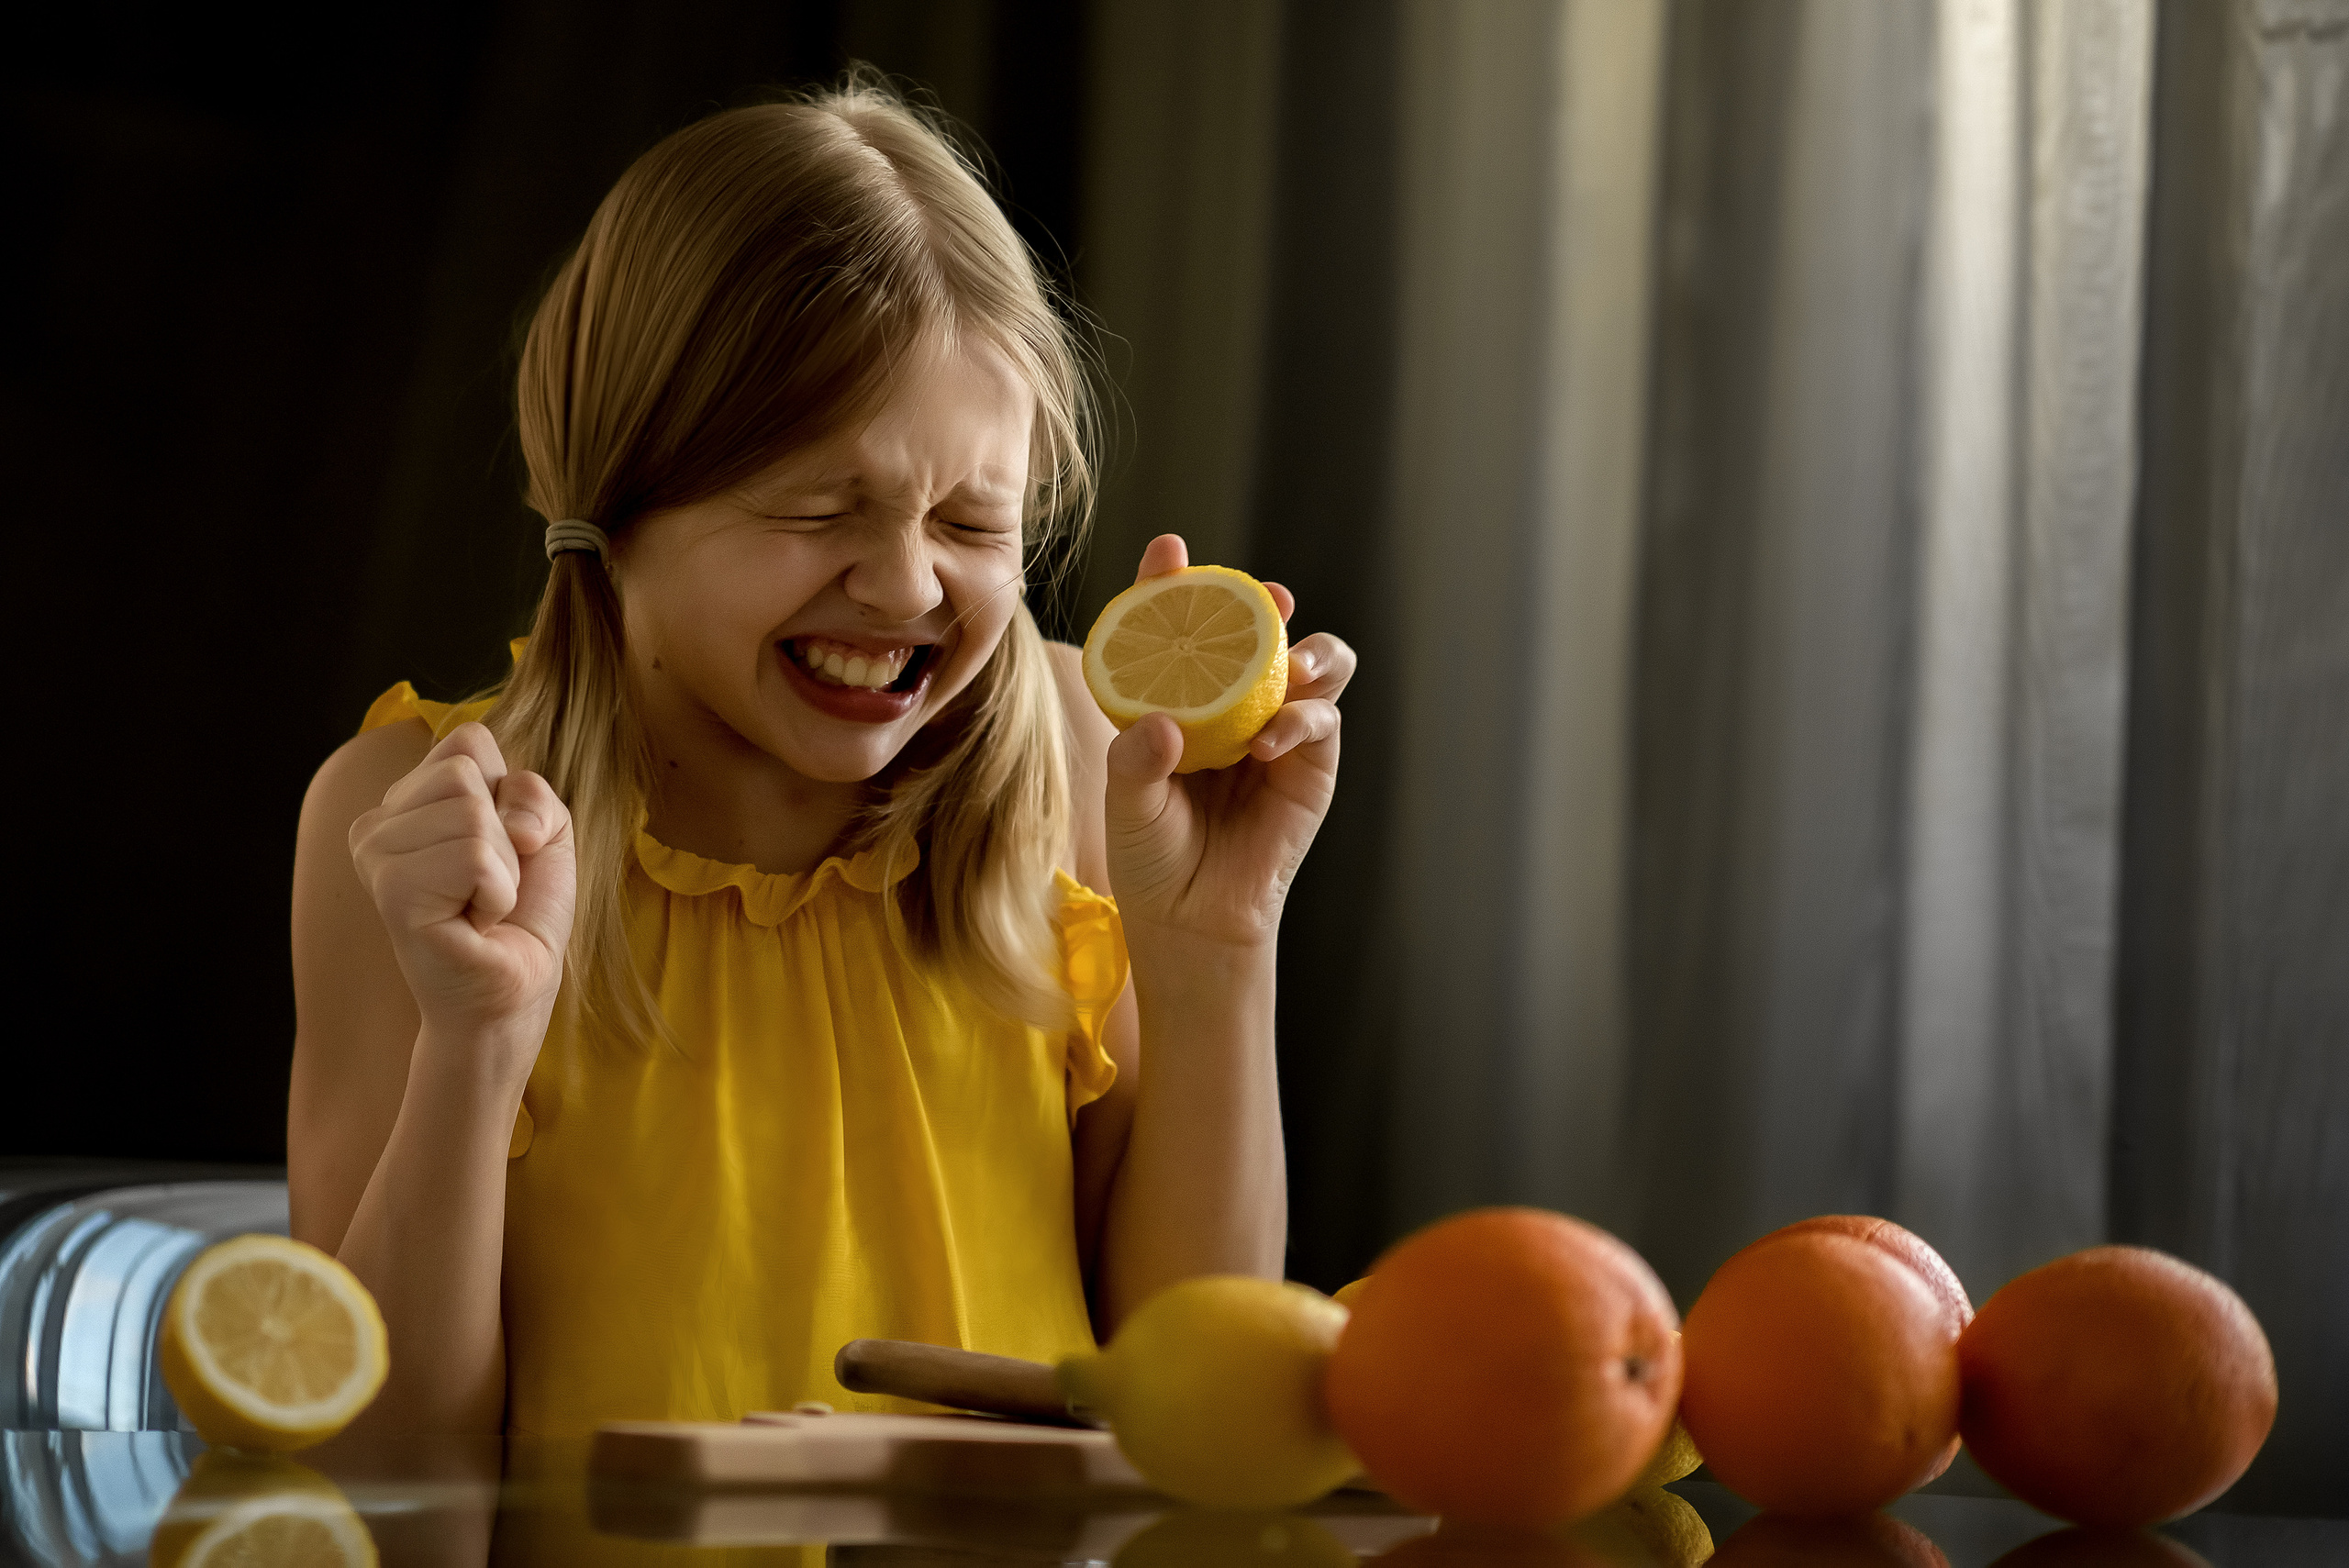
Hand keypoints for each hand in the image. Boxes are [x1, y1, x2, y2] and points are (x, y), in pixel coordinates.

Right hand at [348, 723, 574, 1061]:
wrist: (515, 990)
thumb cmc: (523, 915)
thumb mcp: (545, 832)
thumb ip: (532, 791)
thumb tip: (508, 814)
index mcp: (407, 799)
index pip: (468, 742)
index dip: (511, 796)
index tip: (503, 849)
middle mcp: (377, 821)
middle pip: (466, 770)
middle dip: (507, 834)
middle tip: (489, 885)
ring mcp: (376, 854)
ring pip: (472, 814)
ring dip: (502, 871)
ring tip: (479, 906)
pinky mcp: (391, 891)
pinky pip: (474, 856)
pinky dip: (496, 894)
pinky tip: (473, 924)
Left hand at [1103, 535, 1353, 947]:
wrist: (1191, 917)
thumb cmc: (1151, 854)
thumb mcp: (1126, 801)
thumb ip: (1134, 761)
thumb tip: (1161, 725)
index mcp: (1181, 695)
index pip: (1179, 624)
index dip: (1175, 581)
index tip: (1169, 551)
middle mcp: (1234, 700)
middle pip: (1258, 630)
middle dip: (1263, 602)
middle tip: (1262, 597)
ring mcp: (1279, 728)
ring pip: (1314, 663)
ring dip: (1310, 651)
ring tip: (1291, 665)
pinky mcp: (1313, 764)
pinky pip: (1321, 721)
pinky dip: (1302, 720)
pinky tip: (1269, 741)